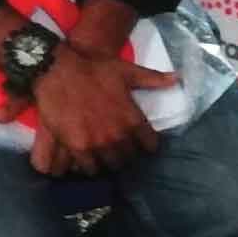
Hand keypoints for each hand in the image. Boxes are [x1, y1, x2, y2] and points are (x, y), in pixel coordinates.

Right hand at [17, 44, 178, 176]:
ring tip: (101, 155)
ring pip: (108, 165)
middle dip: (124, 155)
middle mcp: (119, 135)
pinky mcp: (78, 147)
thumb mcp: (127, 71)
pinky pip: (88, 167)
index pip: (149, 145)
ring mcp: (98, 143)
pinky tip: (85, 159)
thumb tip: (177, 78)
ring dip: (106, 161)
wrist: (60, 70)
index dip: (146, 144)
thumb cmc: (94, 69)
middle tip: (117, 149)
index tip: (141, 143)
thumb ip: (152, 79)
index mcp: (133, 119)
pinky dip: (88, 165)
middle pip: (128, 158)